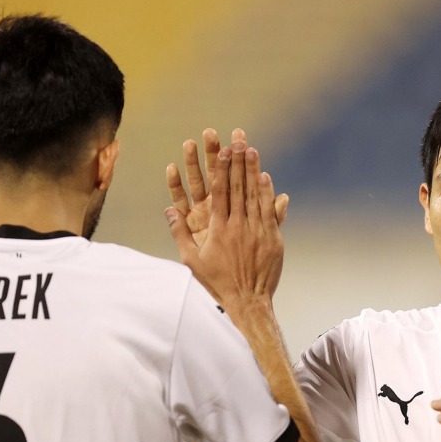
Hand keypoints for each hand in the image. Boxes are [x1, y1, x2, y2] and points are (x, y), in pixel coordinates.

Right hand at [165, 130, 288, 305]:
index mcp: (217, 228)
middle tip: (238, 139)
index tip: (223, 150)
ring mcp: (256, 231)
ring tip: (252, 150)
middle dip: (238, 161)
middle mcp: (238, 225)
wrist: (247, 302)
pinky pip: (269, 212)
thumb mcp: (191, 260)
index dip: (222, 168)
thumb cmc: (216, 283)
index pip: (219, 191)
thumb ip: (179, 232)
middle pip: (238, 186)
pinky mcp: (272, 239)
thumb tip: (168, 209)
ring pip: (254, 195)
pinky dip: (267, 194)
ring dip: (253, 171)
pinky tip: (267, 178)